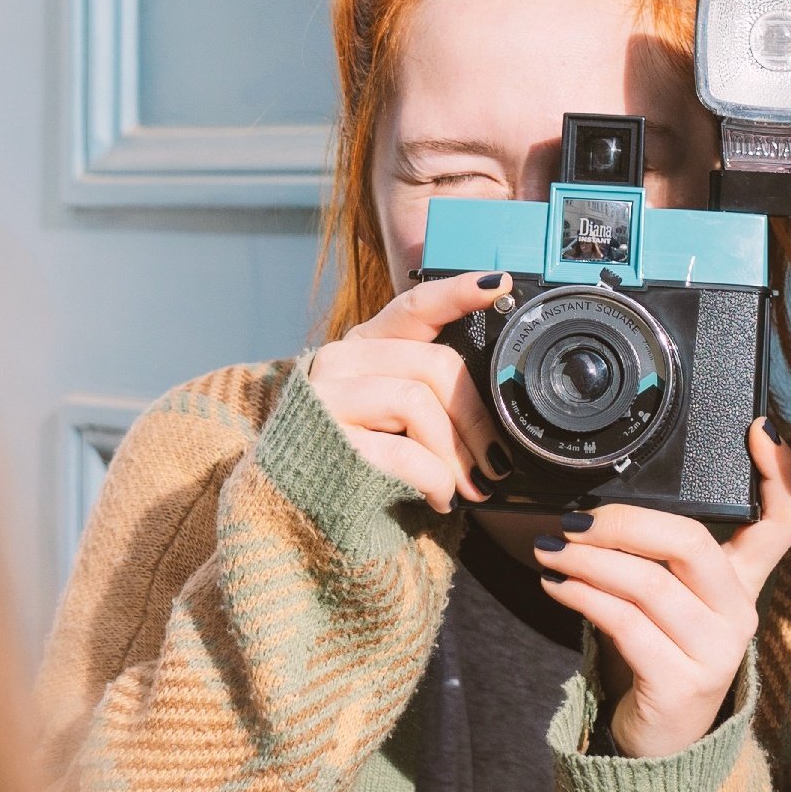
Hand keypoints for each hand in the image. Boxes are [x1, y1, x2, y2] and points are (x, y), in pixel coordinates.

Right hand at [307, 274, 508, 512]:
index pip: (415, 306)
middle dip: (476, 419)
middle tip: (495, 462)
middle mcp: (341, 359)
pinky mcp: (327, 438)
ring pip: (418, 403)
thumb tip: (496, 409)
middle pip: (435, 364)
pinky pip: (404, 453)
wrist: (294, 506)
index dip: (457, 293)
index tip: (496, 285)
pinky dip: (435, 480)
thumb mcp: (391, 417)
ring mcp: (328, 396)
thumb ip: (429, 394)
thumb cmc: (356, 459)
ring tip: (467, 487)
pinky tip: (440, 498)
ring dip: (456, 454)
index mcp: (365, 345)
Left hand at [531, 420, 790, 757]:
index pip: (785, 523)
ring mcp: (716, 651)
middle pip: (691, 542)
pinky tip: (557, 586)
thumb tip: (598, 506)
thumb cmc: (657, 659)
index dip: (781, 476)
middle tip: (573, 521)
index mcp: (743, 585)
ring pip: (647, 583)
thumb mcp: (669, 603)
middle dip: (623, 522)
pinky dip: (582, 597)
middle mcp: (740, 614)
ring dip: (587, 561)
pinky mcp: (681, 682)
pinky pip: (624, 623)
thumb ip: (658, 559)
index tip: (759, 430)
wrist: (659, 747)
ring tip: (550, 551)